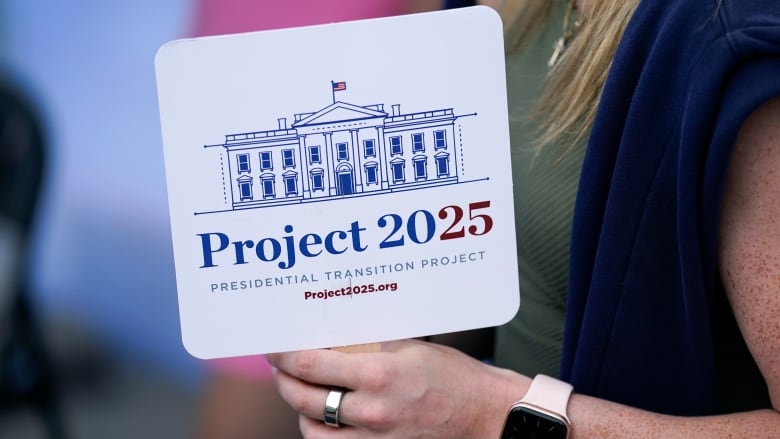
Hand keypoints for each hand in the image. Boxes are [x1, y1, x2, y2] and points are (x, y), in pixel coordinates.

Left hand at [267, 339, 525, 437]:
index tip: (273, 348)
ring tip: (301, 392)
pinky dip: (323, 433)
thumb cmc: (455, 377)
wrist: (487, 416)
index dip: (284, 356)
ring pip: (313, 431)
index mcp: (378, 375)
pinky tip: (326, 417)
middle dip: (284, 382)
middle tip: (280, 368)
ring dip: (301, 410)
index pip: (311, 365)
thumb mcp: (410, 348)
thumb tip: (331, 338)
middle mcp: (371, 412)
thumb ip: (368, 345)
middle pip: (304, 400)